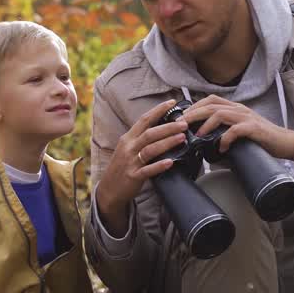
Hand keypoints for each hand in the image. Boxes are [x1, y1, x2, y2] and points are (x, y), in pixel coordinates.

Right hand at [95, 99, 189, 234]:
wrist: (109, 189)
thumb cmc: (122, 167)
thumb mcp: (128, 149)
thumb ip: (141, 139)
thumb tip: (163, 129)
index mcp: (128, 138)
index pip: (144, 120)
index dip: (158, 110)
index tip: (172, 103)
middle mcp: (129, 147)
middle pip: (150, 133)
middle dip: (168, 127)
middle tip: (184, 123)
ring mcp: (130, 162)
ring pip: (150, 149)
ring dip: (167, 142)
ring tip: (182, 138)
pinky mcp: (133, 176)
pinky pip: (147, 170)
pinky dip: (159, 165)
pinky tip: (170, 162)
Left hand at [182, 96, 293, 168]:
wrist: (285, 143)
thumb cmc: (261, 139)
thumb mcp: (240, 132)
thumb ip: (225, 132)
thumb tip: (204, 144)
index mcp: (235, 108)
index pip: (210, 100)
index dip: (194, 106)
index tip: (181, 117)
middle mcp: (240, 109)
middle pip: (211, 105)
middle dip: (193, 114)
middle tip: (180, 125)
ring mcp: (247, 117)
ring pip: (221, 113)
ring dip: (205, 124)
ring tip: (196, 136)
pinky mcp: (254, 128)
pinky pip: (236, 130)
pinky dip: (225, 139)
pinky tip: (220, 148)